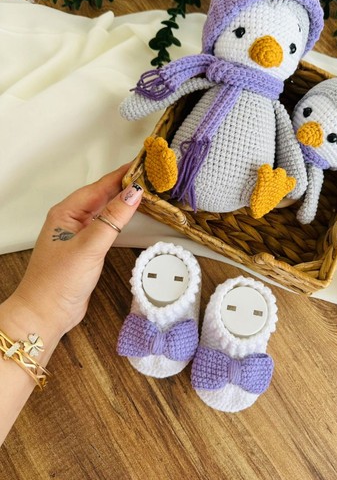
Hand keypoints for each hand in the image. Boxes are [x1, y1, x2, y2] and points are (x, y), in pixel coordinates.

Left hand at [13, 163, 142, 335]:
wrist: (46, 314)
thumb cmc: (57, 282)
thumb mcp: (89, 247)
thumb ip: (112, 219)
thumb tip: (133, 194)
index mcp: (65, 213)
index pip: (99, 187)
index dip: (121, 175)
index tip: (142, 165)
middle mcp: (70, 220)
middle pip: (101, 196)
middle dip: (123, 185)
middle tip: (148, 175)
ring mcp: (78, 235)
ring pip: (104, 211)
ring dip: (122, 201)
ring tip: (143, 191)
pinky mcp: (86, 250)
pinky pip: (106, 226)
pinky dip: (119, 219)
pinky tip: (129, 217)